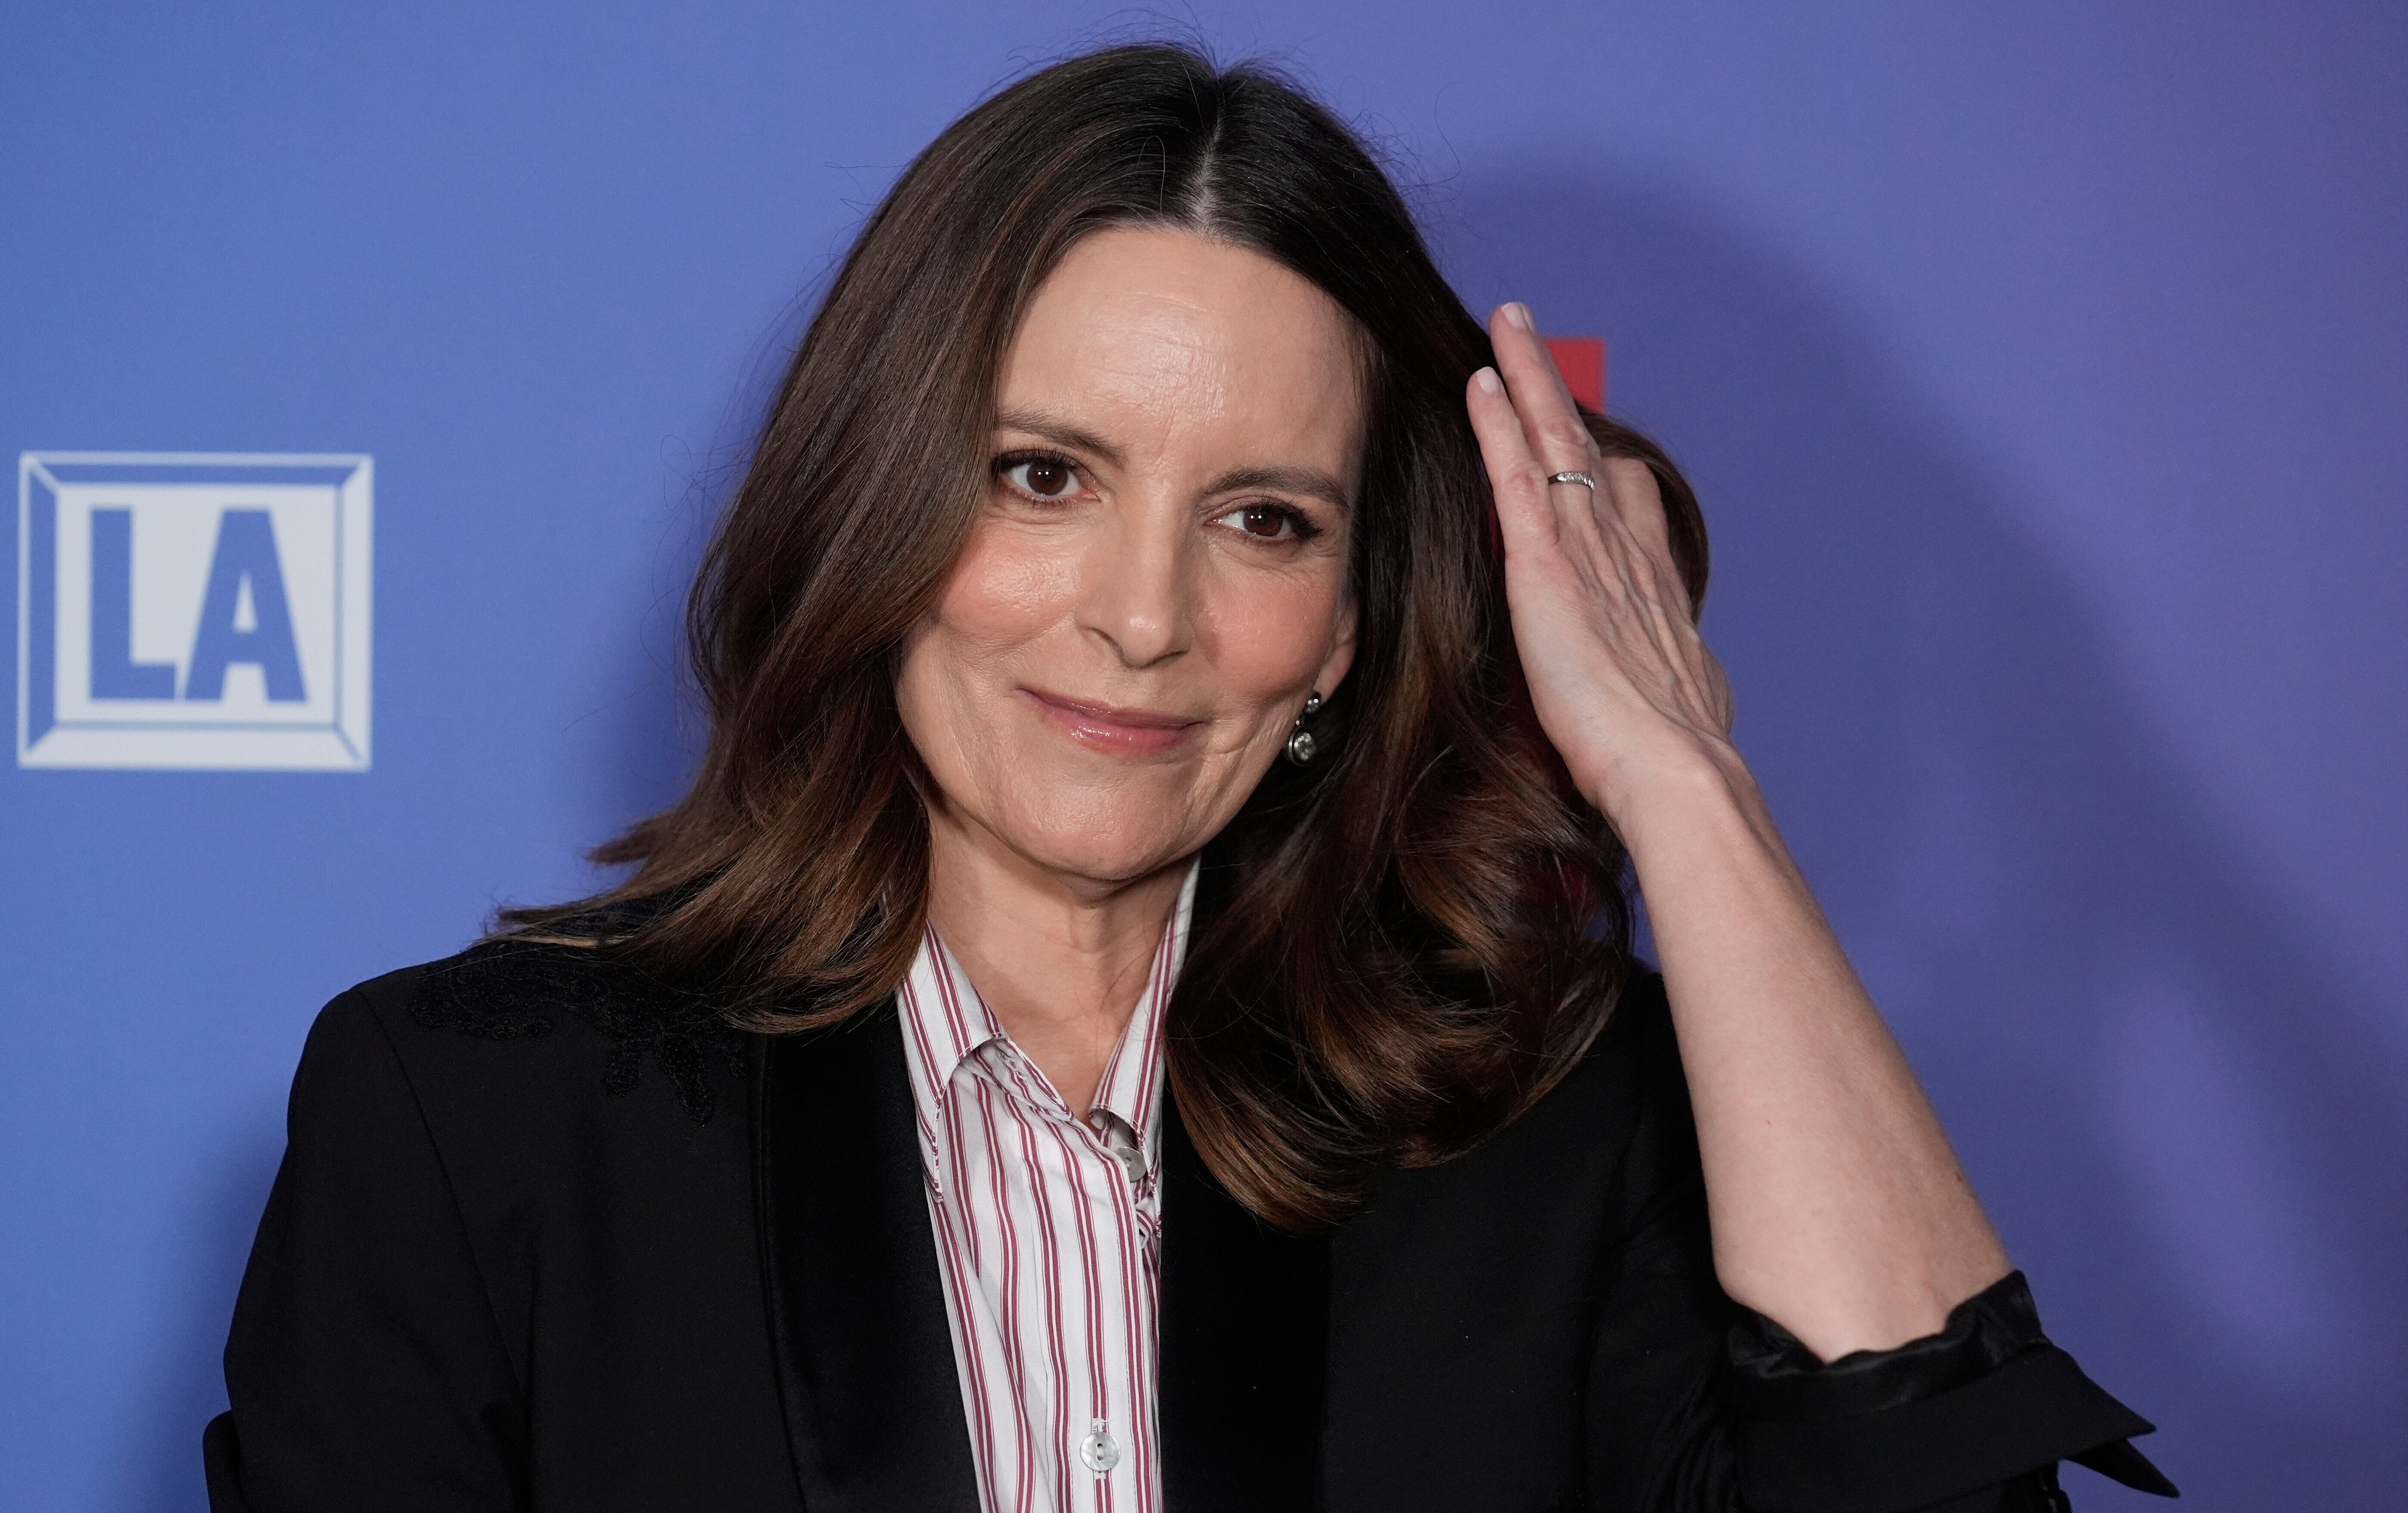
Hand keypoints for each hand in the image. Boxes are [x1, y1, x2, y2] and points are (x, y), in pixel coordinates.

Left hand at [1465, 303, 1738, 825]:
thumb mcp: (1681, 701)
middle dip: (1559, 390)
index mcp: (1652, 590)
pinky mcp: (1548, 568)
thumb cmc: (1673, 756)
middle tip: (1532, 336)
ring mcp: (1588, 553)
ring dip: (1529, 380)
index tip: (1592, 438)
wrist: (1674, 766)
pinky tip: (1480, 383)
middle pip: (1589, 451)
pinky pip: (1518, 477)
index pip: (1627, 505)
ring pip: (1554, 444)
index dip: (1606, 465)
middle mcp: (1625, 555)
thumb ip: (1665, 679)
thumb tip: (1671, 693)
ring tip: (1506, 326)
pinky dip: (1500, 426)